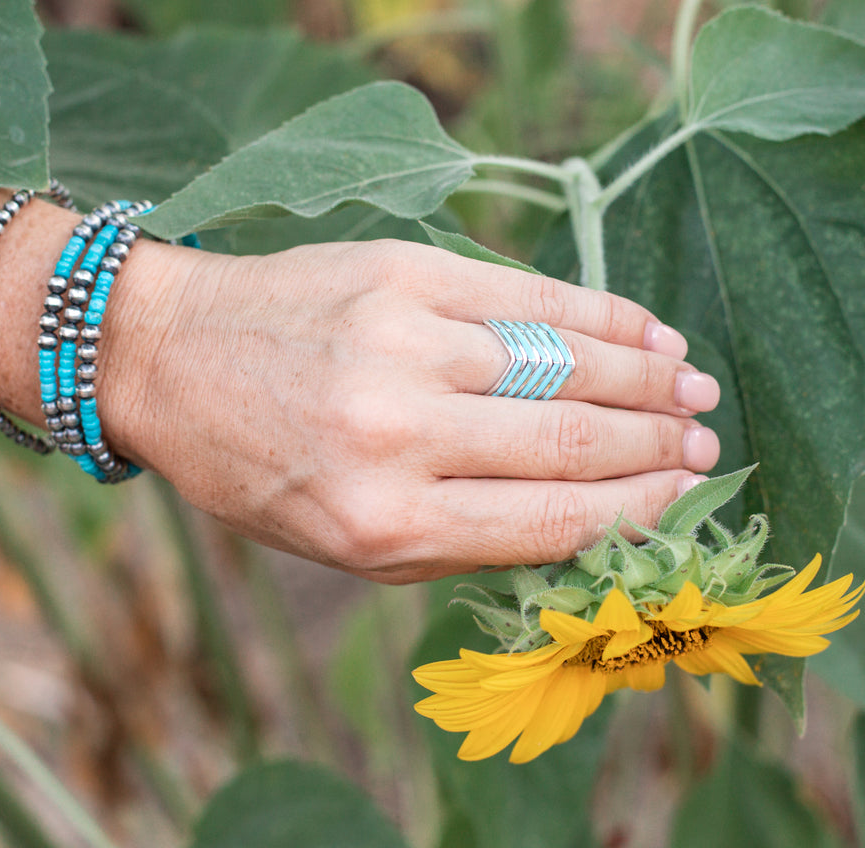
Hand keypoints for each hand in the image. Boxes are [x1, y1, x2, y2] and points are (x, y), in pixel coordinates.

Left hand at [102, 238, 719, 582]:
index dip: (632, 511)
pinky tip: (641, 332)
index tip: (678, 498)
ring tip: (690, 389)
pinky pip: (526, 296)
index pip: (548, 522)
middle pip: (570, 440)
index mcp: (383, 524)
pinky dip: (597, 316)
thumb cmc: (255, 468)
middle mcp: (399, 436)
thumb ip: (457, 542)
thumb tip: (579, 518)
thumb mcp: (342, 545)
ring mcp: (403, 345)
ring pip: (561, 363)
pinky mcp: (402, 274)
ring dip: (643, 378)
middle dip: (653, 447)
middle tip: (703, 445)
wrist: (172, 358)